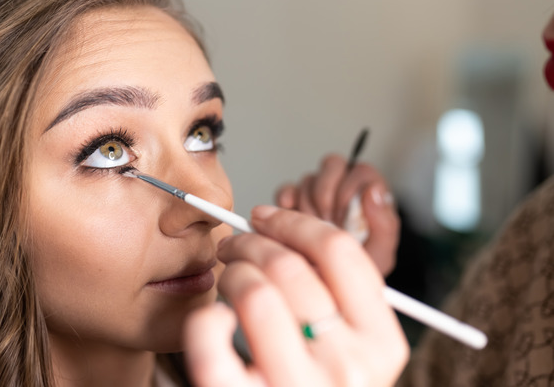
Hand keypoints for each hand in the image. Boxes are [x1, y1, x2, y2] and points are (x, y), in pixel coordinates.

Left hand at [184, 206, 407, 386]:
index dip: (296, 222)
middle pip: (290, 266)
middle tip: (235, 244)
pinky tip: (211, 320)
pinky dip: (202, 317)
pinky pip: (210, 335)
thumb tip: (285, 232)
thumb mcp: (352, 360)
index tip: (269, 217)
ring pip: (253, 292)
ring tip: (225, 279)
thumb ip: (338, 306)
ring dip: (230, 272)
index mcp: (382, 347)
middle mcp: (348, 367)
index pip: (341, 253)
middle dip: (251, 240)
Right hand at [275, 154, 398, 274]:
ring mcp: (316, 195)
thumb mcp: (380, 254)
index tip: (345, 214)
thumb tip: (375, 191)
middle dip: (327, 194)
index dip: (351, 188)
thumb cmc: (356, 271)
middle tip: (328, 221)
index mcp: (368, 197)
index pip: (361, 170)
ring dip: (308, 205)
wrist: (326, 288)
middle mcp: (342, 190)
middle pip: (333, 165)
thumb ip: (385, 223)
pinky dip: (286, 200)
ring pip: (308, 179)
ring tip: (314, 229)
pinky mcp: (293, 204)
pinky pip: (286, 191)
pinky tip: (292, 216)